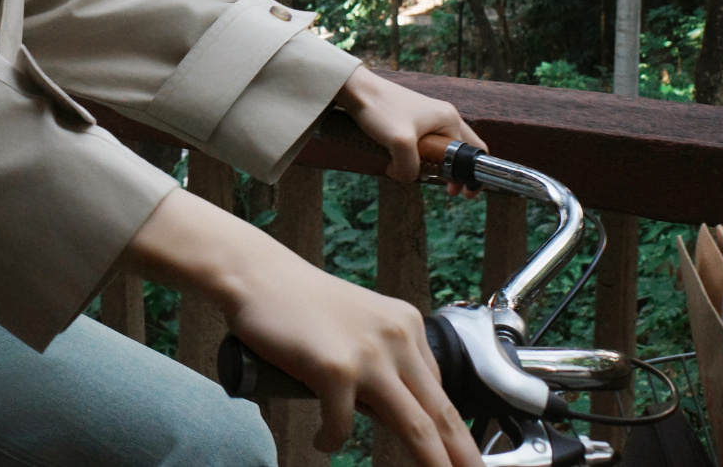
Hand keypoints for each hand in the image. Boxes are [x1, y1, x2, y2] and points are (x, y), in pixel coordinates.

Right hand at [126, 190, 482, 465]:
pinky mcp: (335, 369)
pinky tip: (323, 441)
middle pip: (440, 411)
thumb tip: (396, 410)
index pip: (440, 387)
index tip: (464, 451)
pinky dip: (332, 440)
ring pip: (413, 425)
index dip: (455, 428)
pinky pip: (344, 425)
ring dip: (429, 460)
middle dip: (461, 452)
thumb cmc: (300, 302)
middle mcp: (396, 337)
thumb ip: (384, 360)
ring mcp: (368, 354)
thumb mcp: (360, 324)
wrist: (257, 274)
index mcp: (406, 324)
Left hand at [335, 67, 483, 183]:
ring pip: (441, 147)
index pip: (474, 151)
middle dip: (456, 172)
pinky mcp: (412, 118)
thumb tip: (409, 177)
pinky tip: (406, 163)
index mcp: (449, 119)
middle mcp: (443, 115)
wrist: (356, 90)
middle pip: (461, 150)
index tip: (465, 193)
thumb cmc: (379, 110)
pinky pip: (426, 142)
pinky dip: (421, 156)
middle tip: (448, 190)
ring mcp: (428, 116)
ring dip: (435, 165)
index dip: (472, 175)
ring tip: (422, 176)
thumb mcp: (400, 144)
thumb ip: (410, 168)